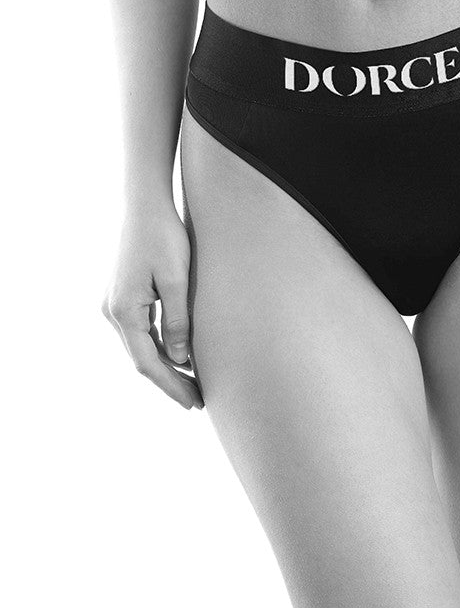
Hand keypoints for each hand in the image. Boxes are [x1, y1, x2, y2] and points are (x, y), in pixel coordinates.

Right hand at [102, 202, 202, 409]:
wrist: (145, 205)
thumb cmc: (164, 237)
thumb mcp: (177, 280)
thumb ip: (178, 322)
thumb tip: (180, 360)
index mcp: (124, 312)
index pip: (148, 363)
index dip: (171, 386)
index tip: (193, 402)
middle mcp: (112, 312)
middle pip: (142, 359)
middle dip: (170, 381)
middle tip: (198, 400)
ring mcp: (114, 304)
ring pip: (140, 346)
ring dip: (165, 365)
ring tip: (193, 383)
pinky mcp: (122, 296)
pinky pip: (140, 331)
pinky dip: (159, 347)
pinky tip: (180, 355)